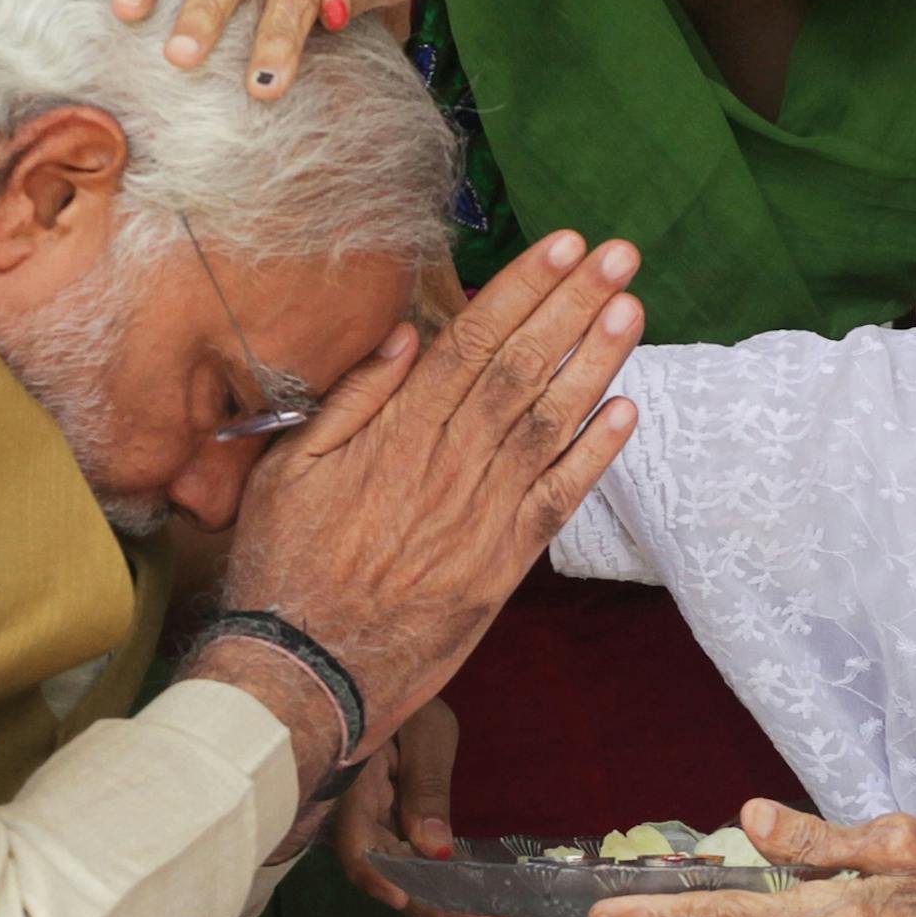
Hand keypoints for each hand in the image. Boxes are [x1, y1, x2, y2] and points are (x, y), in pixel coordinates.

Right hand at [223, 229, 642, 754]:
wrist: (306, 670)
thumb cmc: (285, 566)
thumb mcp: (290, 470)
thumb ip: (351, 400)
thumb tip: (405, 335)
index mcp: (398, 432)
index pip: (472, 341)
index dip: (522, 289)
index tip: (562, 246)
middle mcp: (449, 463)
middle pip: (523, 368)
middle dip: (573, 305)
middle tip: (617, 256)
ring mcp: (482, 514)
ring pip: (550, 422)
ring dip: (596, 361)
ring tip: (630, 308)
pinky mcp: (503, 564)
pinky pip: (560, 499)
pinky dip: (595, 454)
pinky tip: (627, 410)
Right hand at [332, 697, 548, 916]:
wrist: (399, 683)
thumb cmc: (404, 694)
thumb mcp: (421, 730)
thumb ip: (425, 788)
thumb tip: (435, 852)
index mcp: (354, 794)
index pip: (357, 849)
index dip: (379, 880)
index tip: (406, 902)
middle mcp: (364, 824)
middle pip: (396, 880)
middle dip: (447, 910)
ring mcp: (385, 832)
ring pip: (418, 881)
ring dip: (467, 905)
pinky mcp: (406, 832)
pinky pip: (431, 867)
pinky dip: (468, 885)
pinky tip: (513, 900)